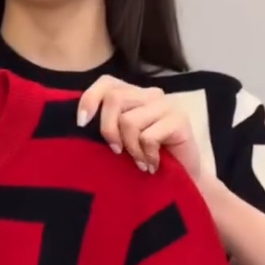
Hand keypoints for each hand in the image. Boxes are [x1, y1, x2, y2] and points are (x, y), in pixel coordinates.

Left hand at [77, 75, 201, 183]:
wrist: (183, 182)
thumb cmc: (147, 163)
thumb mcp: (121, 144)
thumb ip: (107, 128)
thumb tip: (81, 123)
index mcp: (134, 97)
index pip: (107, 82)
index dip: (90, 98)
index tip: (81, 123)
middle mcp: (150, 95)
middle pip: (114, 99)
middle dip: (109, 130)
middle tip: (118, 153)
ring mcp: (167, 105)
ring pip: (129, 121)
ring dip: (131, 149)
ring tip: (140, 163)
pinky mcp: (180, 120)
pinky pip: (148, 137)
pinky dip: (147, 156)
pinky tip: (153, 165)